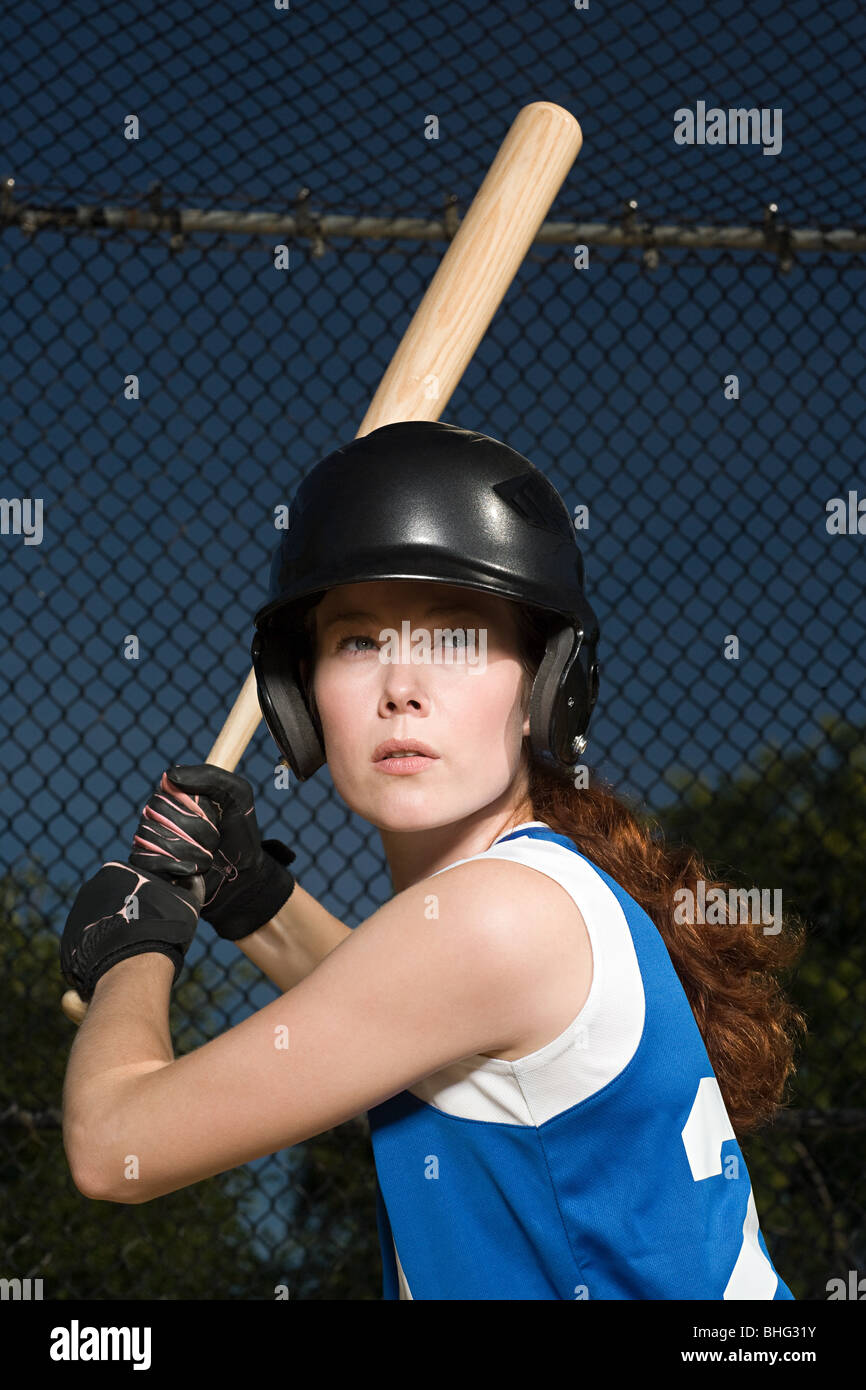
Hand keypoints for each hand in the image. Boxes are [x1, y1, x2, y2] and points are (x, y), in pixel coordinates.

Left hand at [60, 862, 202, 1002]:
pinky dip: (100, 953)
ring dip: (113, 934)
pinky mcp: (67, 941)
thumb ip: (188, 886)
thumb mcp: (187, 901)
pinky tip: (116, 963)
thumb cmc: (164, 928)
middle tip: (144, 935)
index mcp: (115, 870)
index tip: (157, 916)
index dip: (147, 899)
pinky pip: (87, 944)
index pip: (132, 880)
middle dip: (126, 915)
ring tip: (131, 953)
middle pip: (112, 901)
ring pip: (100, 922)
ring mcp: (76, 913)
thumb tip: (191, 877)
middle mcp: (90, 887)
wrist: (133, 964)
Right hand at [128, 764, 296, 941]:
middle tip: (215, 840)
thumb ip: (210, 776)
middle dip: (196, 830)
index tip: (214, 815)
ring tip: (207, 858)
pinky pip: (144, 859)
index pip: (165, 790)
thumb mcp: (237, 796)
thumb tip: (169, 775)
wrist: (242, 877)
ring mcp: (150, 840)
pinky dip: (174, 866)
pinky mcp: (147, 866)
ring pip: (151, 836)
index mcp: (175, 795)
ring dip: (190, 851)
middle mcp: (158, 815)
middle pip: (158, 813)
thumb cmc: (239, 834)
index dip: (192, 805)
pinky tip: (193, 871)